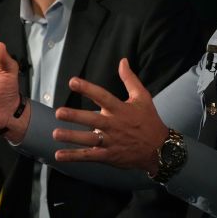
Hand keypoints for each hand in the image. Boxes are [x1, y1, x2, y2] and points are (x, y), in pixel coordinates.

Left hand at [52, 58, 167, 172]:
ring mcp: (111, 142)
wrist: (160, 149)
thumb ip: (130, 79)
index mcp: (121, 109)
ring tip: (56, 133)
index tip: (72, 81)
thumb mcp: (143, 97)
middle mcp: (115, 125)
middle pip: (93, 120)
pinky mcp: (109, 156)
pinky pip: (89, 156)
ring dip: (72, 137)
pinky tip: (58, 155)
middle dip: (76, 117)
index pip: (103, 97)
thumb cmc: (149, 120)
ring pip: (89, 140)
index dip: (88, 89)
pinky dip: (74, 157)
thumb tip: (123, 61)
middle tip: (59, 113)